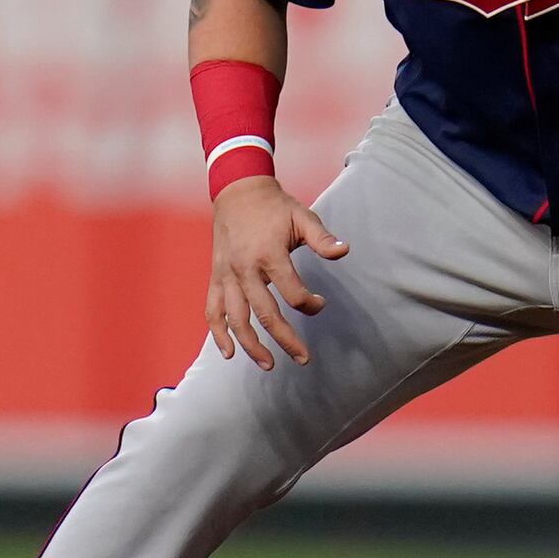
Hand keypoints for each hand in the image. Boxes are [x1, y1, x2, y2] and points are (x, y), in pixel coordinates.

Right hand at [206, 178, 347, 369]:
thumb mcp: (303, 217)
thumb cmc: (275, 207)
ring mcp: (227, 276)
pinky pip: (213, 311)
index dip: (311, 304)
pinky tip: (229, 353)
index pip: (292, 292)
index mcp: (269, 254)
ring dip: (251, 345)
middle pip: (265, 313)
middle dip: (286, 339)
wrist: (237, 192)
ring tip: (269, 365)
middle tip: (303, 358)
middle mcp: (245, 269)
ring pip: (236, 319)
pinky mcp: (216, 278)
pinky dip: (218, 333)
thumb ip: (323, 238)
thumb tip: (345, 251)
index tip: (321, 303)